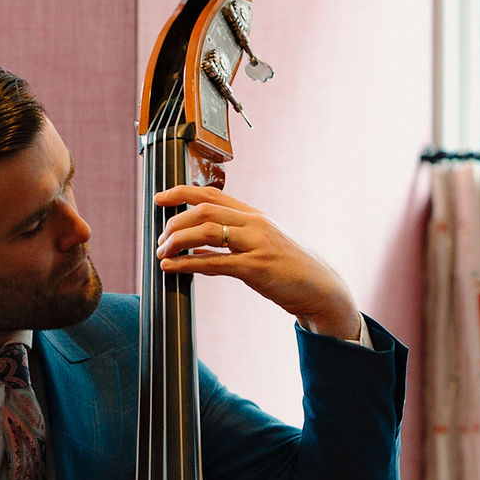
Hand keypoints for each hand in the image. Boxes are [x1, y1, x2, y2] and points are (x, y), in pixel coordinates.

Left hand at [154, 185, 364, 340]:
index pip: (211, 195)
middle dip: (174, 222)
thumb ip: (230, 241)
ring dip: (177, 241)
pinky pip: (215, 263)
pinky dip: (188, 263)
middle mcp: (254, 223)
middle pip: (204, 210)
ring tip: (162, 253)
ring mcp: (256, 244)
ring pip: (206, 232)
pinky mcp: (256, 268)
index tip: (159, 199)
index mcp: (253, 215)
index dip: (181, 193)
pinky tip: (172, 267)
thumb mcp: (260, 245)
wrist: (320, 287)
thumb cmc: (288, 268)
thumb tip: (195, 246)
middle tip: (159, 239)